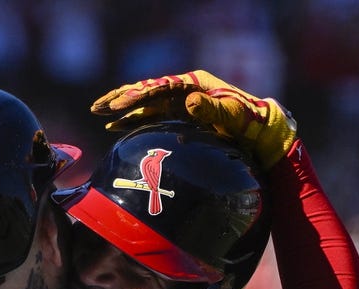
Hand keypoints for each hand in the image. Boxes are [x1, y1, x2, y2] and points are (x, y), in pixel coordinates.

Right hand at [90, 70, 297, 168]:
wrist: (260, 134)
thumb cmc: (249, 122)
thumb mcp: (233, 116)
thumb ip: (212, 109)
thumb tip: (189, 102)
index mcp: (195, 83)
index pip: (160, 87)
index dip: (139, 94)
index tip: (120, 104)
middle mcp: (185, 91)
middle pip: (147, 91)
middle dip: (121, 98)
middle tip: (98, 107)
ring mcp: (180, 104)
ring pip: (145, 104)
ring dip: (123, 110)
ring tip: (100, 114)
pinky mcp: (179, 118)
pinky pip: (151, 118)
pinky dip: (133, 121)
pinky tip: (116, 127)